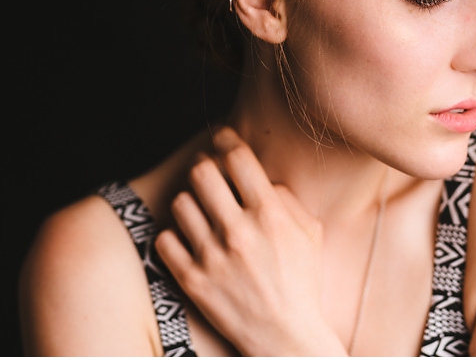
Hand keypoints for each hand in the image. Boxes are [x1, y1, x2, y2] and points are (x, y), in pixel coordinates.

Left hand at [155, 128, 346, 355]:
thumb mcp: (309, 233)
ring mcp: (213, 257)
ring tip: (200, 210)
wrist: (286, 337)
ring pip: (181, 202)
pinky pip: (166, 239)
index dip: (226, 139)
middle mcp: (239, 231)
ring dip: (189, 201)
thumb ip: (285, 197)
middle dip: (203, 166)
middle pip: (201, 172)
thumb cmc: (301, 281)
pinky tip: (189, 240)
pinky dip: (175, 235)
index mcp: (270, 215)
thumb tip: (260, 177)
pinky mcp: (193, 280)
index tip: (221, 139)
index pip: (237, 157)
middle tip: (207, 173)